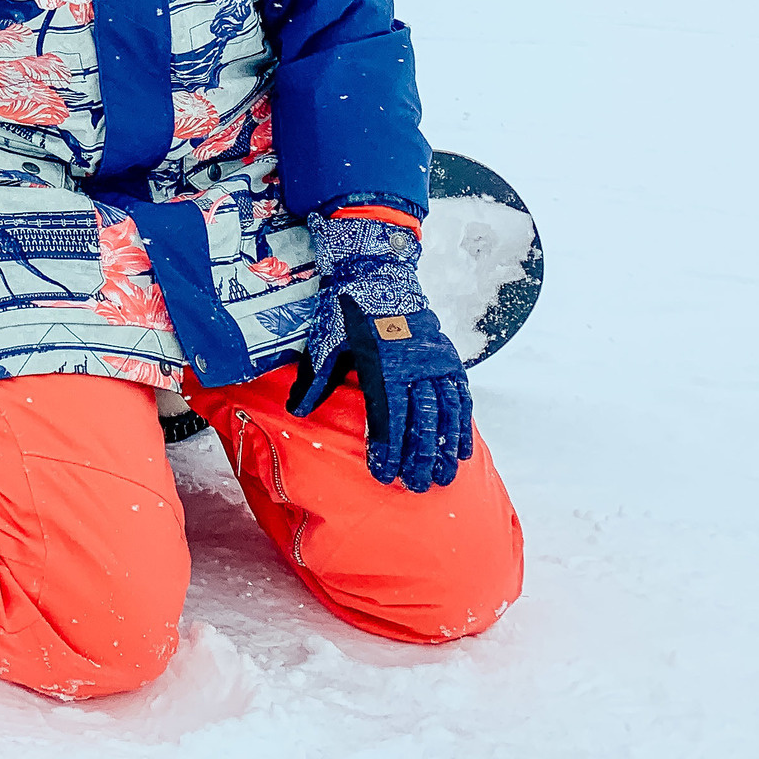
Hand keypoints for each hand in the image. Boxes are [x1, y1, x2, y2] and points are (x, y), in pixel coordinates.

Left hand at [287, 209, 473, 491]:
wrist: (376, 270)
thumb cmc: (345, 310)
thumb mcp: (326, 342)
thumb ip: (316, 380)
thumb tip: (295, 411)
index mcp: (381, 363)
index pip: (388, 416)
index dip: (388, 449)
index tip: (386, 476)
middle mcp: (414, 363)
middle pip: (421, 420)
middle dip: (419, 457)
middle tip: (418, 488)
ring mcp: (435, 359)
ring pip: (445, 412)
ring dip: (445, 448)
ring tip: (443, 478)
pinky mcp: (448, 356)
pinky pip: (460, 395)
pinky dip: (463, 424)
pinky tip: (463, 449)